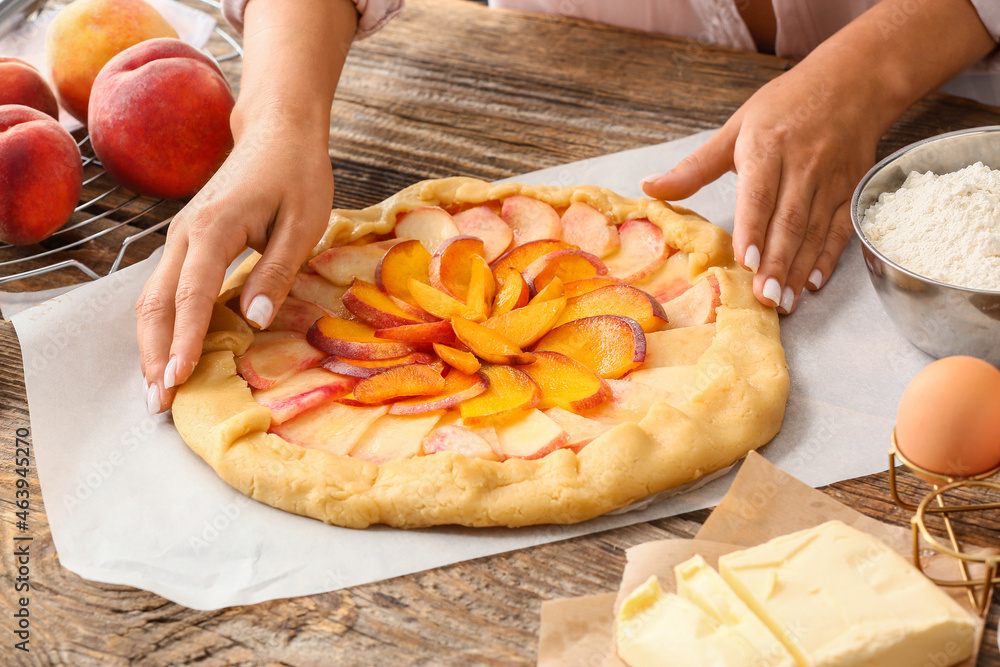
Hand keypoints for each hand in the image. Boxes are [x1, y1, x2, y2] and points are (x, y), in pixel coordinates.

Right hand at [136, 118, 333, 413]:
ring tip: (159, 390)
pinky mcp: (188, 242)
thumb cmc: (297, 174)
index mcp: (212, 228)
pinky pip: (166, 290)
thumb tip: (253, 321)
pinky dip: (164, 325)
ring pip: (153, 298)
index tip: (177, 382)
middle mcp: (185, 234)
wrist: (277, 131)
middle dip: (154, 355)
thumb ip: (277, 272)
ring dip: (152, 344)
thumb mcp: (302, 224)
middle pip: (155, 303)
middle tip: (158, 403)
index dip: (182, 342)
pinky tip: (172, 353)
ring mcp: (181, 237)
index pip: (190, 296)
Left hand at [641, 62, 877, 313]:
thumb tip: (649, 188)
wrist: (851, 82)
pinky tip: (814, 282)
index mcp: (767, 146)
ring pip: (814, 231)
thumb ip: (694, 167)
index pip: (759, 194)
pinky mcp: (852, 188)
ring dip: (799, 270)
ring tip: (785, 302)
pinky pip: (841, 228)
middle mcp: (803, 163)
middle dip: (777, 263)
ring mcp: (831, 178)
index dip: (753, 229)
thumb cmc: (785, 105)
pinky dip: (829, 258)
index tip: (747, 261)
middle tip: (764, 299)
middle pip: (789, 220)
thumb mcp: (735, 127)